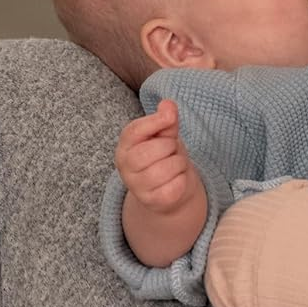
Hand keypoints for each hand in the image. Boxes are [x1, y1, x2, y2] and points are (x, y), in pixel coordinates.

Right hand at [115, 100, 198, 214]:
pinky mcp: (153, 201)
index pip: (135, 131)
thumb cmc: (163, 157)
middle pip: (155, 149)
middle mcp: (125, 167)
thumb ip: (165, 119)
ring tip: (174, 164)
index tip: (170, 117)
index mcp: (124, 146)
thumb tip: (168, 105)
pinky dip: (182, 180)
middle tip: (171, 150)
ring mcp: (137, 187)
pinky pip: (176, 186)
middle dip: (171, 146)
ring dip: (179, 163)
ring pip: (168, 168)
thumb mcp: (163, 134)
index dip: (155, 121)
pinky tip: (176, 180)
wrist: (167, 190)